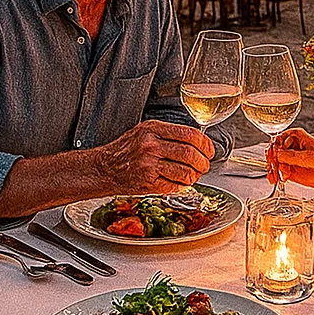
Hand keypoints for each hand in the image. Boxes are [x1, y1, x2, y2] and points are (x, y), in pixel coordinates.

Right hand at [95, 120, 213, 193]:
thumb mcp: (145, 131)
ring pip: (185, 171)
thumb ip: (169, 134)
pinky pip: (174, 185)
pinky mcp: (147, 182)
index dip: (205, 144)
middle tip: (204, 165)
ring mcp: (149, 164)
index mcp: (153, 129)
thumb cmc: (126, 150)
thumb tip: (196, 141)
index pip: (189, 134)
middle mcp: (151, 145)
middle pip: (190, 153)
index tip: (209, 150)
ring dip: (194, 176)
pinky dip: (182, 186)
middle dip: (203, 162)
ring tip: (194, 175)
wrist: (104, 168)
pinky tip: (181, 183)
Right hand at [267, 128, 313, 188]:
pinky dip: (275, 176)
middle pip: (274, 150)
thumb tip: (278, 154)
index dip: (275, 147)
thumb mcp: (311, 157)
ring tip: (276, 177)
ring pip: (275, 162)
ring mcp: (290, 159)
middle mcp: (292, 147)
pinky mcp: (291, 170)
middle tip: (274, 167)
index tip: (274, 155)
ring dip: (273, 169)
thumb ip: (293, 156)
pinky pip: (278, 172)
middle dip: (272, 159)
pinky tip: (276, 180)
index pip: (279, 138)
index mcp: (297, 137)